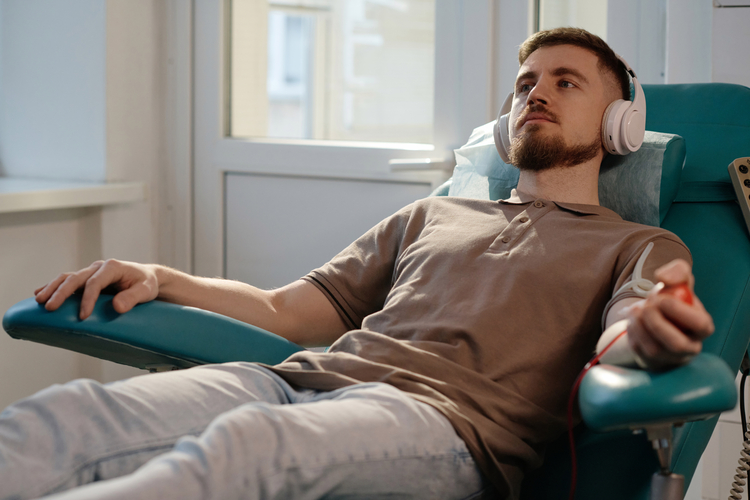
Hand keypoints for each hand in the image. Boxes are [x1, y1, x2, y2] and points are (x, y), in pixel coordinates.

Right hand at [34, 259, 160, 319]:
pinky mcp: (87, 279)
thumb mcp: (146, 290)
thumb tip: (117, 307)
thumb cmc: (147, 284)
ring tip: (39, 301)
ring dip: (52, 288)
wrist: (147, 278)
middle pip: (76, 278)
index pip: (95, 283)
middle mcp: (98, 267)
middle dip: (61, 292)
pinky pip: (67, 281)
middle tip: (49, 308)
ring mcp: (91, 272)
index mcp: (112, 267)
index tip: (82, 316)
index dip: (87, 299)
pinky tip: (39, 293)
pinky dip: (54, 287)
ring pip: (67, 277)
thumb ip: (134, 297)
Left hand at [625, 259, 714, 369]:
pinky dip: (633, 333)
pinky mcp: (651, 361)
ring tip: (636, 310)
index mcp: (702, 327)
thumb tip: (665, 278)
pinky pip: (640, 351)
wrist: (656, 315)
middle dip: (658, 323)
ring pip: (656, 350)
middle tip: (646, 306)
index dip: (679, 311)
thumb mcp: (679, 281)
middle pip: (678, 344)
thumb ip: (678, 272)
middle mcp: (689, 346)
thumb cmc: (672, 300)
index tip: (661, 299)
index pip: (700, 325)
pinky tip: (632, 320)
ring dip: (641, 327)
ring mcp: (670, 357)